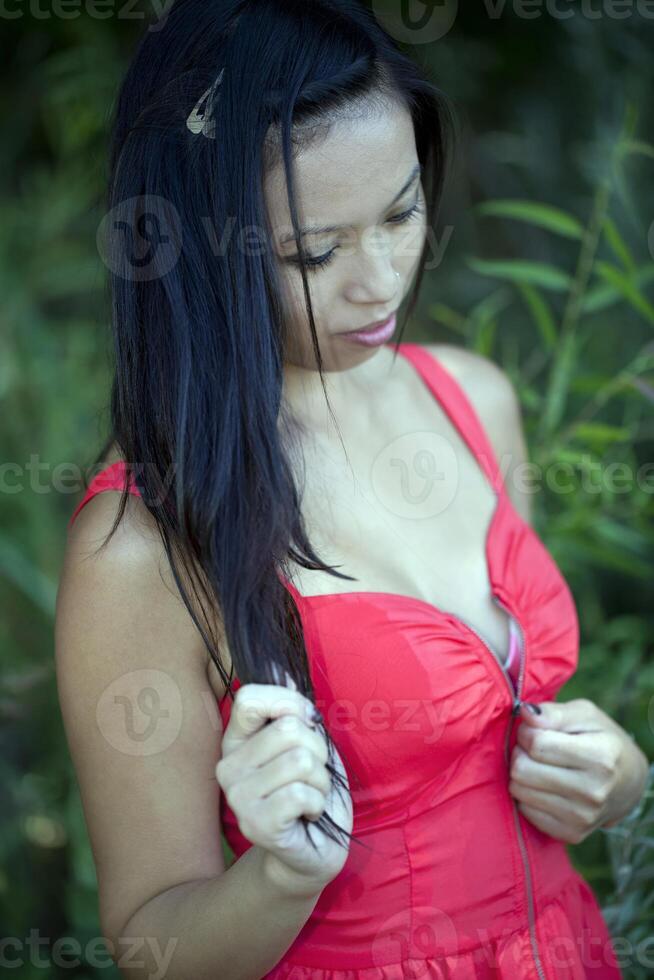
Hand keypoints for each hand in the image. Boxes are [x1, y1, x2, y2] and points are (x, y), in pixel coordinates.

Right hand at [216, 671, 352, 897]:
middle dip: (318, 750)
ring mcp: (238, 797)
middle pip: (288, 729)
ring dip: (320, 779)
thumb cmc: (310, 788)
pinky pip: (302, 793)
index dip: (289, 703)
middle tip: (313, 774)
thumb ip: (292, 710)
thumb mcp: (306, 742)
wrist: (313, 848)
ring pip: (300, 760)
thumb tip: (284, 669)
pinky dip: (318, 802)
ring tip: (311, 795)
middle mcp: (228, 766)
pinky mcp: (256, 824)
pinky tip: (309, 813)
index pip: (250, 696)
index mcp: (236, 740)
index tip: (305, 724)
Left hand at [508, 697, 648, 843]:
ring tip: (541, 766)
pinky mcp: (571, 834)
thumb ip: (554, 713)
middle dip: (521, 753)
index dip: (527, 732)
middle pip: (523, 769)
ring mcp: (583, 817)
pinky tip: (545, 786)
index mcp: (600, 758)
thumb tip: (525, 713)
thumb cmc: (601, 740)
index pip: (537, 744)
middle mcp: (593, 792)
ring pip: (519, 790)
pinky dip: (528, 795)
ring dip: (522, 774)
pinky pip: (525, 811)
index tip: (536, 731)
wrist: (628, 783)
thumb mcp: (584, 715)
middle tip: (536, 749)